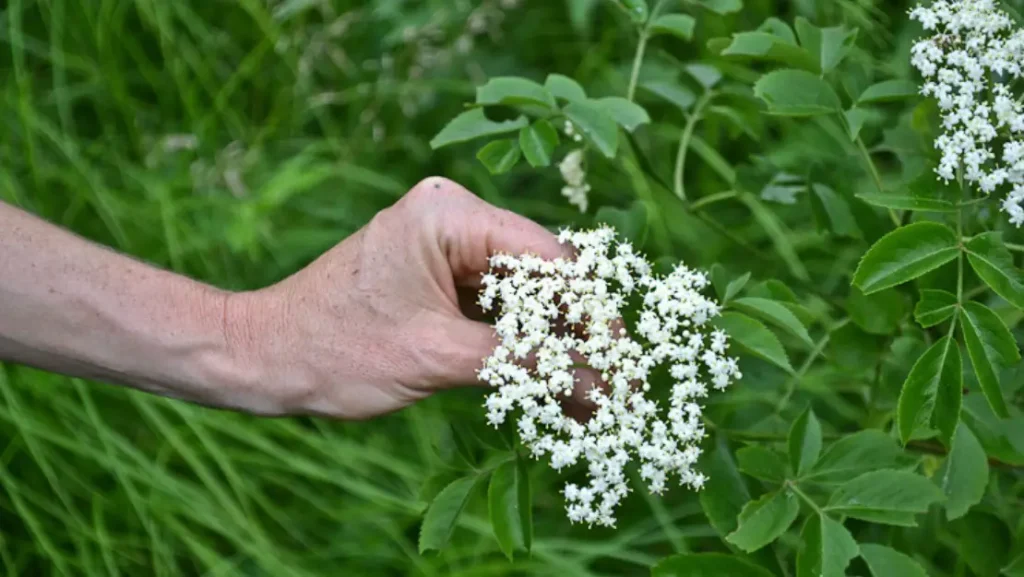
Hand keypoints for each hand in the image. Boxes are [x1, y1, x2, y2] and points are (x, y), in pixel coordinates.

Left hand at [228, 177, 598, 419]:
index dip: (592, 313)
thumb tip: (599, 388)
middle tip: (612, 388)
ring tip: (588, 398)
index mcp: (449, 215)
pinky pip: (495, 305)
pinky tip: (549, 383)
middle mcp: (452, 216)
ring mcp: (445, 244)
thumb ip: (524, 366)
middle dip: (576, 333)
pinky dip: (519, 343)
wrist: (266, 358)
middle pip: (540, 275)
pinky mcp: (439, 274)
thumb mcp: (438, 358)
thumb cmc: (336, 351)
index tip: (622, 363)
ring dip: (551, 344)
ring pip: (522, 294)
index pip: (548, 259)